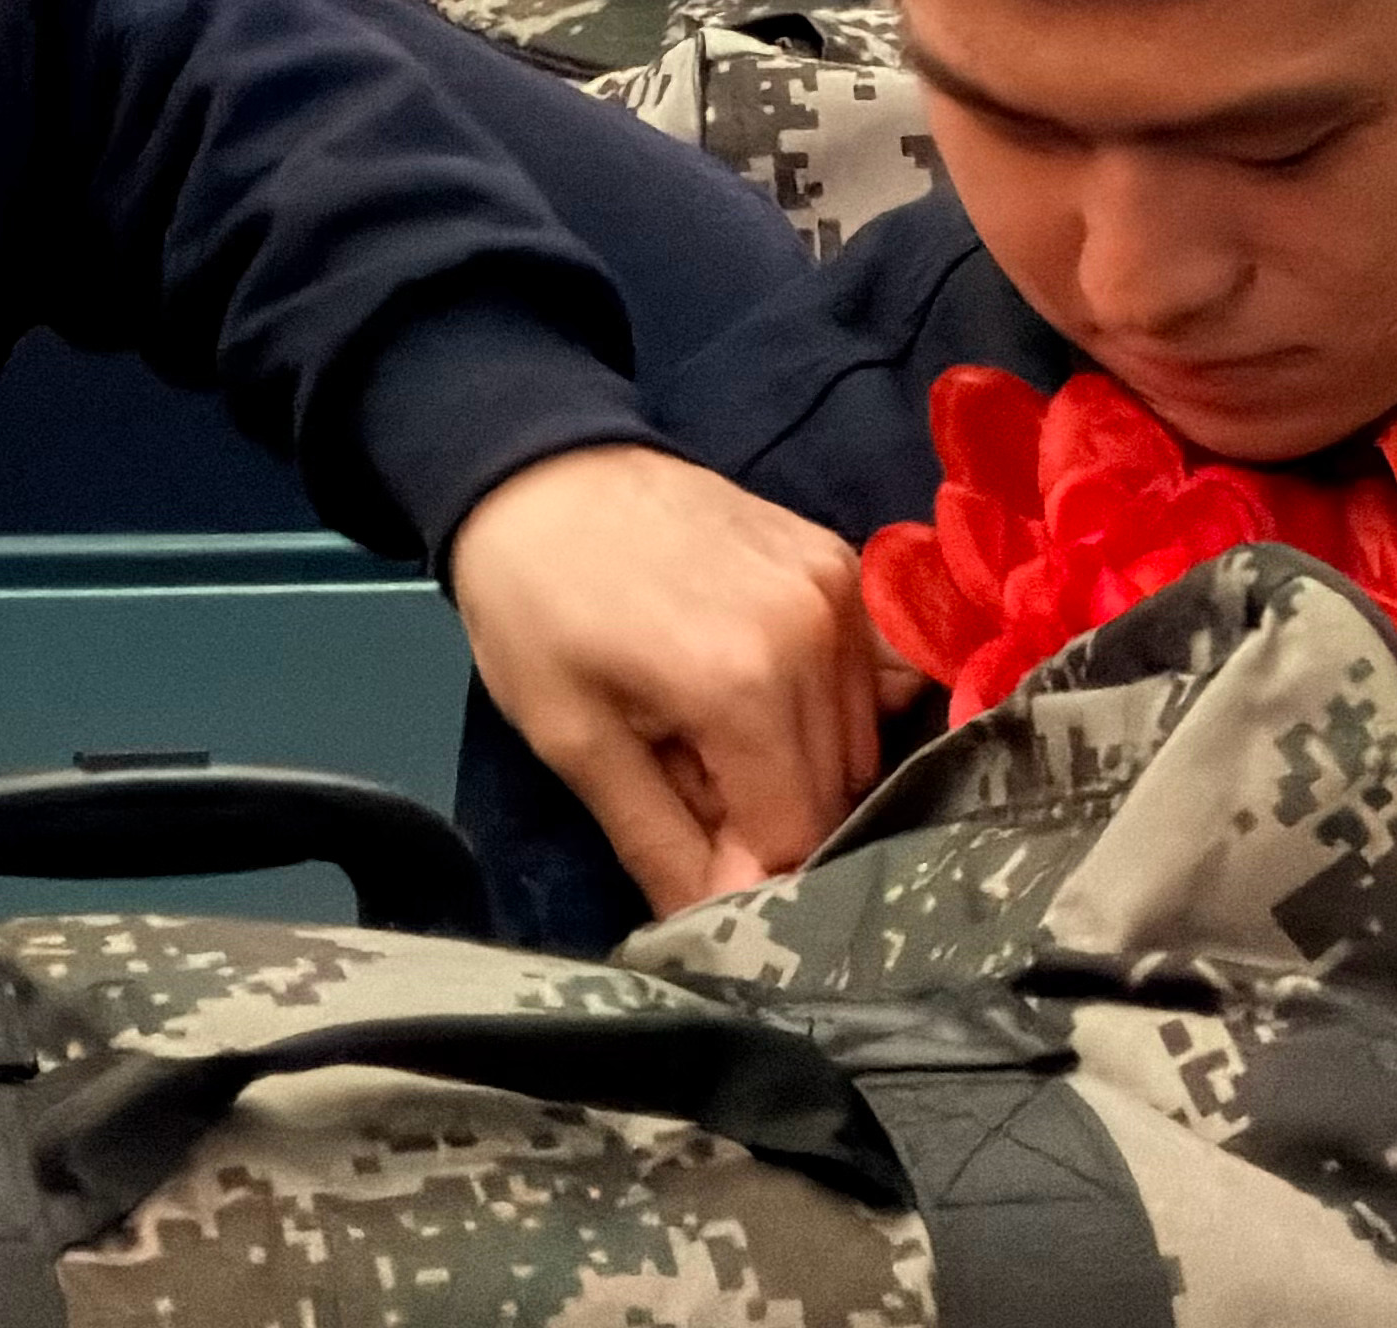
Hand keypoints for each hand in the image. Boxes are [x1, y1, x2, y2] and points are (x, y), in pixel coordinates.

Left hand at [442, 441, 877, 915]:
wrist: (539, 470)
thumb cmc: (537, 607)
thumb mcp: (573, 740)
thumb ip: (661, 843)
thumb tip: (720, 927)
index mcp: (746, 683)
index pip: (796, 834)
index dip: (746, 868)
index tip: (692, 856)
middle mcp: (817, 634)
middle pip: (833, 792)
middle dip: (766, 817)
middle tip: (682, 781)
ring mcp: (840, 590)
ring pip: (854, 742)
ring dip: (790, 764)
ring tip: (702, 728)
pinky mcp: (844, 565)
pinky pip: (860, 679)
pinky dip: (813, 709)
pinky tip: (747, 691)